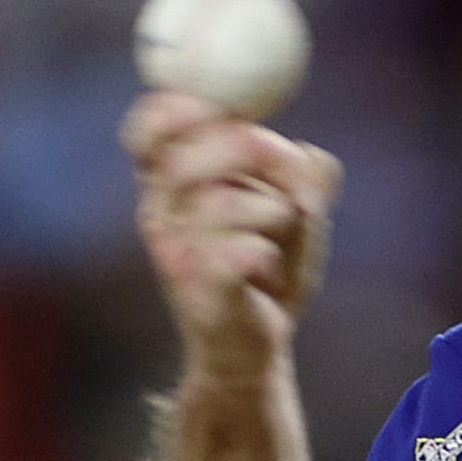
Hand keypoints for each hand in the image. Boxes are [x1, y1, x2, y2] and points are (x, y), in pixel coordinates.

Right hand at [122, 91, 341, 379]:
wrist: (253, 354)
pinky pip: (242, 251)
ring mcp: (175, 256)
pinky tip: (270, 272)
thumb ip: (303, 181)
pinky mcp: (200, 292)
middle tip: (289, 161)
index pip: (145, 136)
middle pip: (187, 158)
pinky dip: (270, 255)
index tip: (218, 107)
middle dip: (250, 148)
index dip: (172, 110)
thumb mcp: (291, 219)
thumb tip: (316, 156)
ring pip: (225, 204)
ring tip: (285, 237)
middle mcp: (160, 217)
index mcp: (169, 190)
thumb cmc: (265, 277)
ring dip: (273, 212)